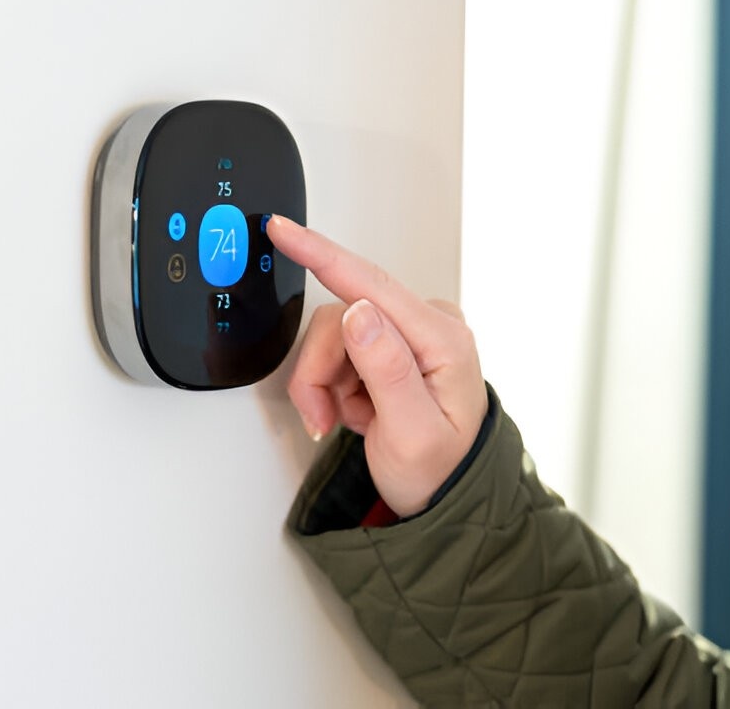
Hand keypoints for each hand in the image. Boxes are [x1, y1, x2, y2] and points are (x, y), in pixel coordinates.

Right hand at [267, 216, 487, 516]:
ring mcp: (407, 335)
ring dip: (323, 383)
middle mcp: (428, 326)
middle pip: (340, 318)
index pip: (372, 286)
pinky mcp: (388, 345)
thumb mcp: (414, 433)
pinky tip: (353, 410)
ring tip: (341, 419)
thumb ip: (388, 369)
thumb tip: (359, 312)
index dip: (321, 254)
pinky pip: (336, 351)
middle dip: (320, 371)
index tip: (283, 231)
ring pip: (331, 336)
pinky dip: (331, 386)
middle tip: (322, 416)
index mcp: (442, 339)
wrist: (446, 498)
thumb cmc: (440, 470)